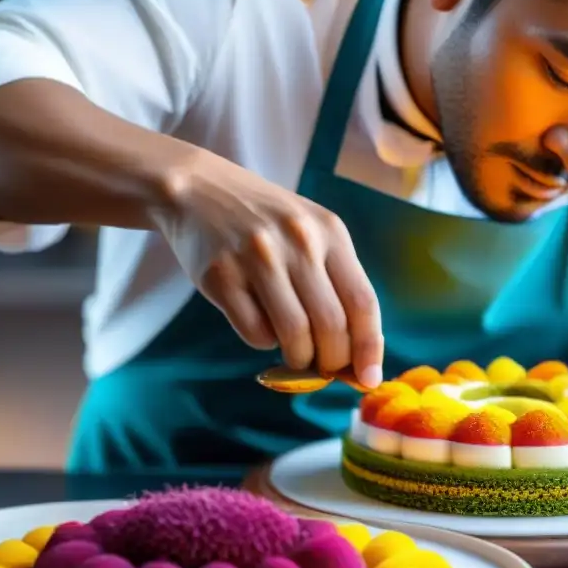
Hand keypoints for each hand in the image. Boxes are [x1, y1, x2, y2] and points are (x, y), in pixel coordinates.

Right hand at [156, 150, 383, 387]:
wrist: (198, 189)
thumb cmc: (265, 222)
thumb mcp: (310, 232)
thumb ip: (335, 282)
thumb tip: (355, 355)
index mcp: (331, 232)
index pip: (363, 302)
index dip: (369, 347)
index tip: (369, 378)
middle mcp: (298, 242)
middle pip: (331, 326)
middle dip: (332, 361)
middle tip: (325, 367)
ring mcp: (258, 257)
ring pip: (294, 335)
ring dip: (300, 359)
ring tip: (296, 354)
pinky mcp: (221, 275)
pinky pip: (254, 332)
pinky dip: (263, 342)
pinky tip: (260, 325)